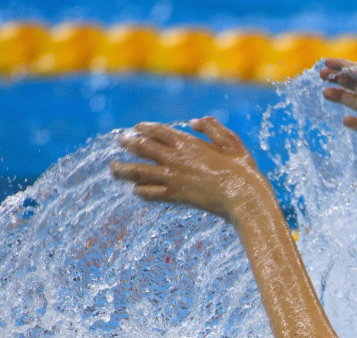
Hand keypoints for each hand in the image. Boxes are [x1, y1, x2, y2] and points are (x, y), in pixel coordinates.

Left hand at [111, 118, 269, 221]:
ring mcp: (172, 178)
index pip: (158, 131)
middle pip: (142, 148)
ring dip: (124, 169)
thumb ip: (211, 127)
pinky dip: (141, 191)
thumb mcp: (231, 141)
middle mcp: (175, 159)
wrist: (243, 196)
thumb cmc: (242, 168)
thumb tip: (193, 121)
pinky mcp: (175, 196)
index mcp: (187, 143)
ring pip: (139, 172)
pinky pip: (150, 193)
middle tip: (120, 141)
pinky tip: (136, 190)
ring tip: (113, 168)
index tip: (135, 128)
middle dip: (128, 143)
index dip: (144, 128)